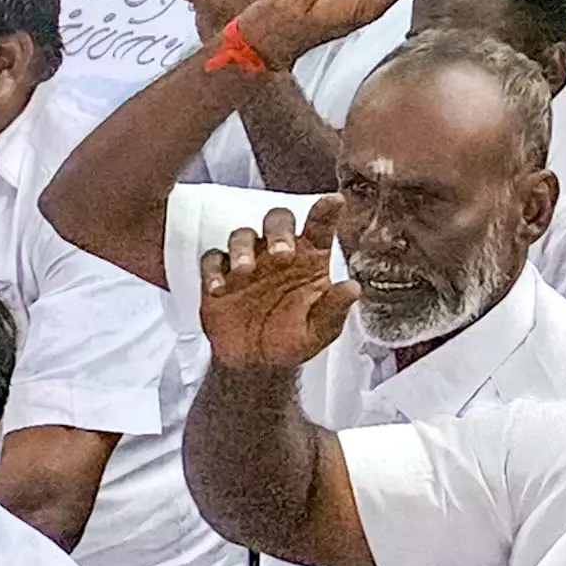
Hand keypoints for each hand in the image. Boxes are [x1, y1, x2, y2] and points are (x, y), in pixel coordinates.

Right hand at [200, 206, 359, 373]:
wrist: (255, 364)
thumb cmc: (292, 341)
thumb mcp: (318, 332)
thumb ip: (333, 310)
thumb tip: (352, 289)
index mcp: (310, 259)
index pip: (319, 227)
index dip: (326, 211)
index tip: (335, 201)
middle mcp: (278, 252)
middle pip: (277, 220)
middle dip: (279, 230)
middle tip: (282, 255)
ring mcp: (248, 261)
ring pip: (243, 235)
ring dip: (243, 248)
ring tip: (245, 272)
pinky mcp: (219, 275)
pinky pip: (212, 260)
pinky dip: (213, 270)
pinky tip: (219, 288)